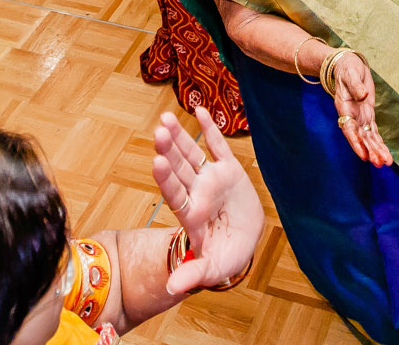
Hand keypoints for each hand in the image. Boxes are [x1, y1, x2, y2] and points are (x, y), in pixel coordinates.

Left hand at [152, 107, 264, 293]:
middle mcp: (197, 193)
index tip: (156, 162)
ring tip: (166, 118)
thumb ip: (193, 275)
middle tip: (159, 131)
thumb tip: (172, 289)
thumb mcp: (213, 269)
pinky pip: (219, 147)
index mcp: (192, 215)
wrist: (242, 242)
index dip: (166, 179)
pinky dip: (210, 130)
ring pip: (193, 155)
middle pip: (179, 170)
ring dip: (181, 137)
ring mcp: (212, 180)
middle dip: (169, 151)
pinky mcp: (230, 171)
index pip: (175, 194)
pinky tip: (200, 110)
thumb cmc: (225, 257)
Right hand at [329, 50, 392, 166]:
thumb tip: (363, 96)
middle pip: (360, 137)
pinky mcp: (367, 116)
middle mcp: (351, 116)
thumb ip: (356, 85)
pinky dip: (378, 143)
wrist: (347, 66)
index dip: (356, 142)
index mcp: (344, 107)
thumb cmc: (347, 69)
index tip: (363, 155)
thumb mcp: (351, 73)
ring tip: (385, 162)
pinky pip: (373, 132)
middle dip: (370, 150)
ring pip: (368, 138)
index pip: (349, 128)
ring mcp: (359, 118)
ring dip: (376, 150)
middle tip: (380, 163)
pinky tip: (384, 154)